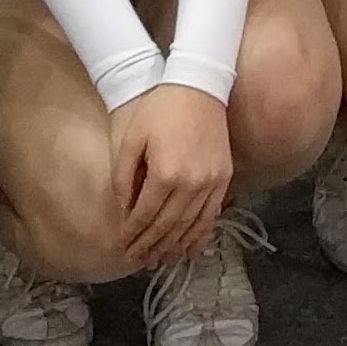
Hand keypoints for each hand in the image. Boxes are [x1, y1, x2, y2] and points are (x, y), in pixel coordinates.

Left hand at [107, 84, 232, 271]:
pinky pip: (211, 214)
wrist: (200, 84)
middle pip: (167, 226)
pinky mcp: (224, 177)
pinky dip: (199, 234)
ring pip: (190, 225)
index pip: (145, 216)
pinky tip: (190, 248)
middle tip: (137, 261)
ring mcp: (212, 182)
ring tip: (159, 259)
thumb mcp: (131, 139)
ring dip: (173, 246)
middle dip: (150, 246)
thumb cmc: (160, 108)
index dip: (133, 234)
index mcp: (165, 174)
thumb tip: (124, 211)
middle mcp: (192, 183)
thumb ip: (123, 178)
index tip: (122, 247)